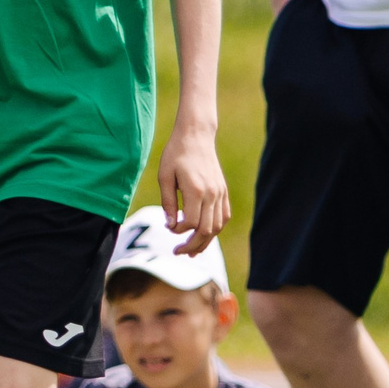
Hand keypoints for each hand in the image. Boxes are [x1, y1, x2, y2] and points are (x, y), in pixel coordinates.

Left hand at [157, 121, 229, 254]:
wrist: (196, 135)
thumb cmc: (175, 154)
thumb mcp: (164, 176)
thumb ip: (167, 202)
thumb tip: (170, 225)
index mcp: (196, 190)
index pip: (190, 223)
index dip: (178, 231)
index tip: (168, 227)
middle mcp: (211, 194)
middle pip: (206, 230)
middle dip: (192, 245)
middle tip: (178, 252)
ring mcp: (220, 193)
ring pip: (217, 227)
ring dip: (205, 242)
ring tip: (192, 251)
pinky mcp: (223, 191)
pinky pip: (224, 217)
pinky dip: (215, 229)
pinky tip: (205, 234)